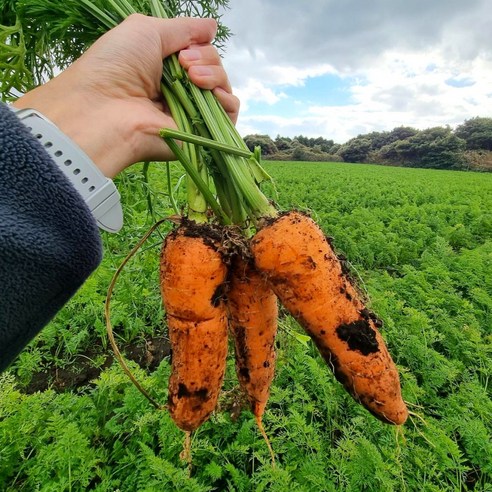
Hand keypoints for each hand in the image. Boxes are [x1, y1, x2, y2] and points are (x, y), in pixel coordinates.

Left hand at [12, 14, 239, 177]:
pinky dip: (228, 102)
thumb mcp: (147, 30)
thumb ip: (185, 28)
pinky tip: (212, 94)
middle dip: (207, 60)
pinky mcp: (198, 134)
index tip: (182, 53)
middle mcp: (179, 90)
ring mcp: (189, 112)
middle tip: (184, 65)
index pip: (200, 53)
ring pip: (223, 90)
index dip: (199, 48)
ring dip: (216, 76)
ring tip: (194, 79)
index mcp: (165, 66)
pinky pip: (228, 117)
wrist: (104, 111)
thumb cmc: (116, 66)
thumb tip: (213, 26)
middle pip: (215, 69)